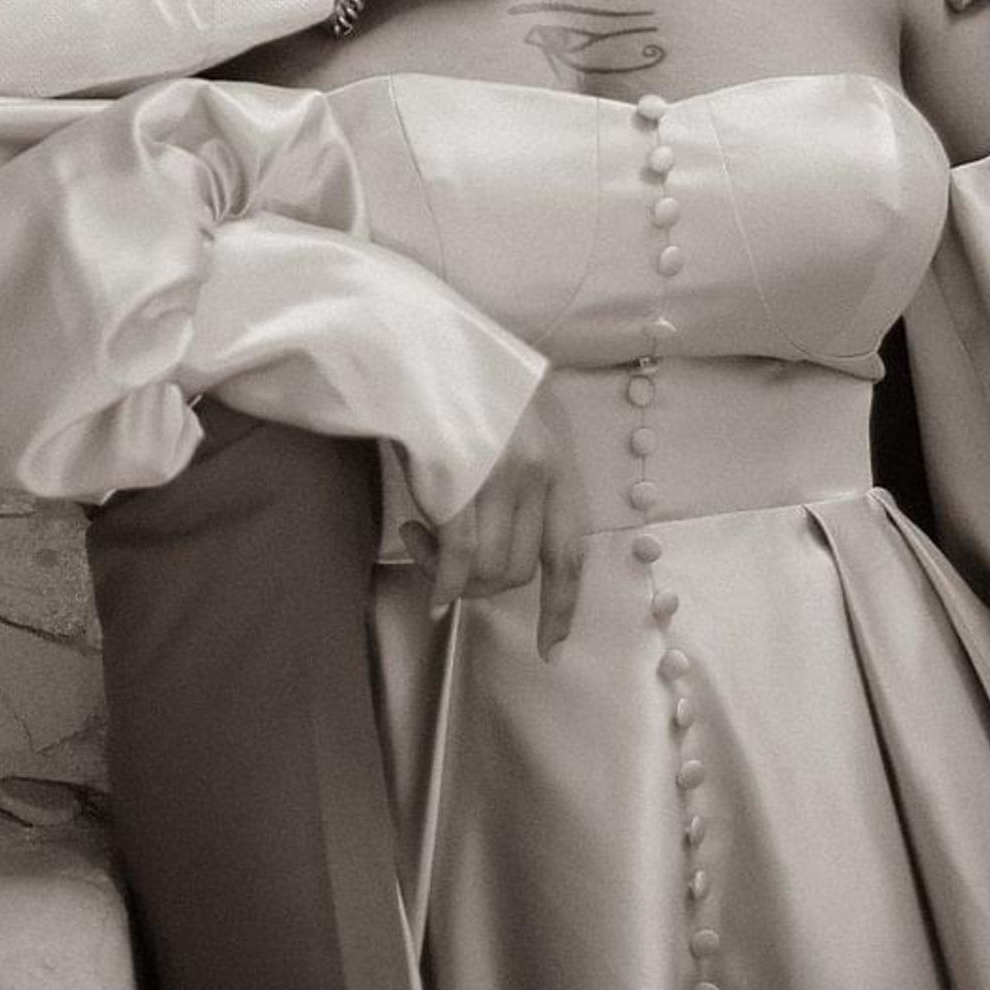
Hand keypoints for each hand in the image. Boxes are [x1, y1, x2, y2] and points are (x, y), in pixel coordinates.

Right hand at [410, 388, 586, 654]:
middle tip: (443, 564)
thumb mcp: (513, 423)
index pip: (569, 551)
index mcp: (558, 461)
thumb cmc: (460, 380)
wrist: (421, 341)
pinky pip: (457, 559)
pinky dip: (441, 582)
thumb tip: (501, 542)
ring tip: (420, 540)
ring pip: (487, 568)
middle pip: (519, 568)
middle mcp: (540, 472)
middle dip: (481, 585)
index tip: (551, 647)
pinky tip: (430, 590)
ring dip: (452, 575)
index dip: (561, 604)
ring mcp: (502, 479)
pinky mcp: (462, 485)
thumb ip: (522, 477)